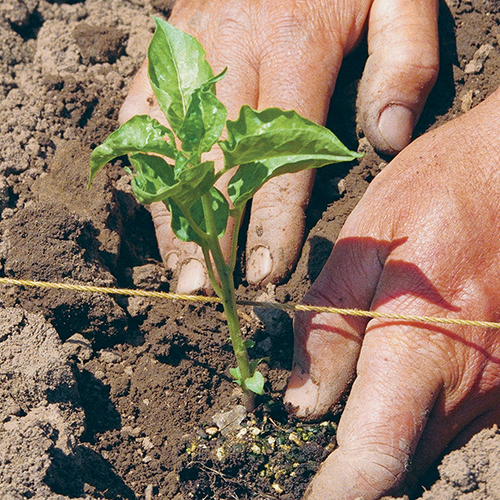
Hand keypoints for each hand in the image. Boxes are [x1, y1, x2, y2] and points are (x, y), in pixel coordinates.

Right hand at [120, 0, 438, 292]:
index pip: (278, 158)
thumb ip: (404, 61)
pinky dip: (144, 163)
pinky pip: (141, 115)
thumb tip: (387, 138)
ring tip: (175, 265)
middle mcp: (231, 59)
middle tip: (203, 288)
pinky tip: (152, 203)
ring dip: (170, 211)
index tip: (264, 272)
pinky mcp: (166, 56)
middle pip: (214, 165)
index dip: (270, 221)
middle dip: (209, 232)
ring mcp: (190, 58)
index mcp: (292, 49)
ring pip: (170, 149)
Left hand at [284, 88, 499, 498]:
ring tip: (366, 378)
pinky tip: (409, 356)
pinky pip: (458, 409)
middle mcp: (472, 382)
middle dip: (358, 456)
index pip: (377, 457)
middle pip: (402, 458)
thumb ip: (329, 327)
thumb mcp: (364, 247)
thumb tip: (303, 400)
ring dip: (391, 424)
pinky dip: (423, 400)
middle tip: (326, 420)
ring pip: (431, 437)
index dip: (339, 491)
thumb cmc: (438, 194)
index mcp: (420, 347)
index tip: (312, 498)